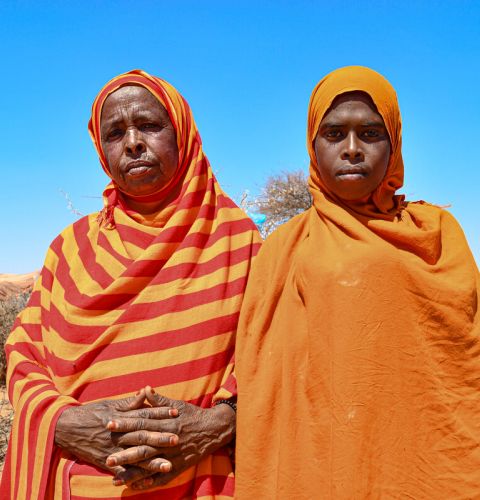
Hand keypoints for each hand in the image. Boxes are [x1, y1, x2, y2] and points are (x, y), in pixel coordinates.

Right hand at [55, 389, 178, 481]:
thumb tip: (145, 393)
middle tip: (177, 439)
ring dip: (151, 461)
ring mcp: (112, 449)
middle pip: (143, 435)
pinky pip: (121, 472)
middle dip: (160, 437)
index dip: (160, 413)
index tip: (176, 412)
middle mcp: (118, 433)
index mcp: (121, 417)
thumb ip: (129, 402)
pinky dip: (133, 477)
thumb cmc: (90, 413)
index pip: (145, 413)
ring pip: (135, 456)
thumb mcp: (110, 404)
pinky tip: (146, 482)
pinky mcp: (105, 462)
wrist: (66, 427)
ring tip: (167, 465)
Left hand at [107, 386, 235, 488]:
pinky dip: (146, 482)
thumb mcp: (177, 405)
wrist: (214, 430)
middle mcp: (169, 440)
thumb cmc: (193, 415)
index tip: (109, 425)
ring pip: (150, 464)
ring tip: (114, 476)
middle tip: (107, 456)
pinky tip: (133, 485)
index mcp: (167, 423)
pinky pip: (160, 477)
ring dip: (132, 471)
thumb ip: (159, 400)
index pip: (142, 423)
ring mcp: (173, 455)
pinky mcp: (177, 467)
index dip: (125, 424)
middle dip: (124, 452)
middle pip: (143, 447)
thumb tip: (145, 389)